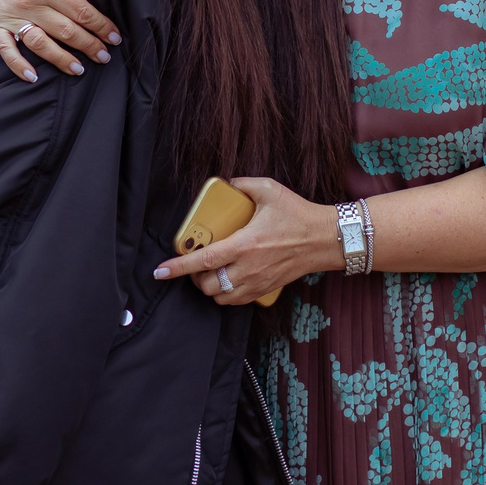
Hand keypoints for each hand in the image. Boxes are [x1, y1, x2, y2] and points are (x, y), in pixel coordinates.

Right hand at [0, 0, 119, 80]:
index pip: (81, 11)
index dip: (101, 26)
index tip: (115, 37)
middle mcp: (29, 2)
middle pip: (65, 31)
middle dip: (89, 46)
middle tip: (105, 56)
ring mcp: (11, 15)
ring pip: (40, 44)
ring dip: (61, 60)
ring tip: (79, 70)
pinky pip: (5, 48)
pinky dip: (17, 65)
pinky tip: (33, 77)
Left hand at [151, 177, 342, 305]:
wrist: (326, 239)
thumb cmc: (298, 215)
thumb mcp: (270, 190)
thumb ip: (244, 184)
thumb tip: (228, 183)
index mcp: (244, 244)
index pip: (203, 261)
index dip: (178, 268)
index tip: (160, 271)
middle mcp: (248, 268)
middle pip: (207, 285)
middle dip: (194, 277)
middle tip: (194, 264)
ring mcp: (257, 282)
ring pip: (220, 297)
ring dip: (210, 288)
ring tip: (210, 273)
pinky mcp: (266, 289)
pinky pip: (237, 301)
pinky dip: (227, 294)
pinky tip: (228, 280)